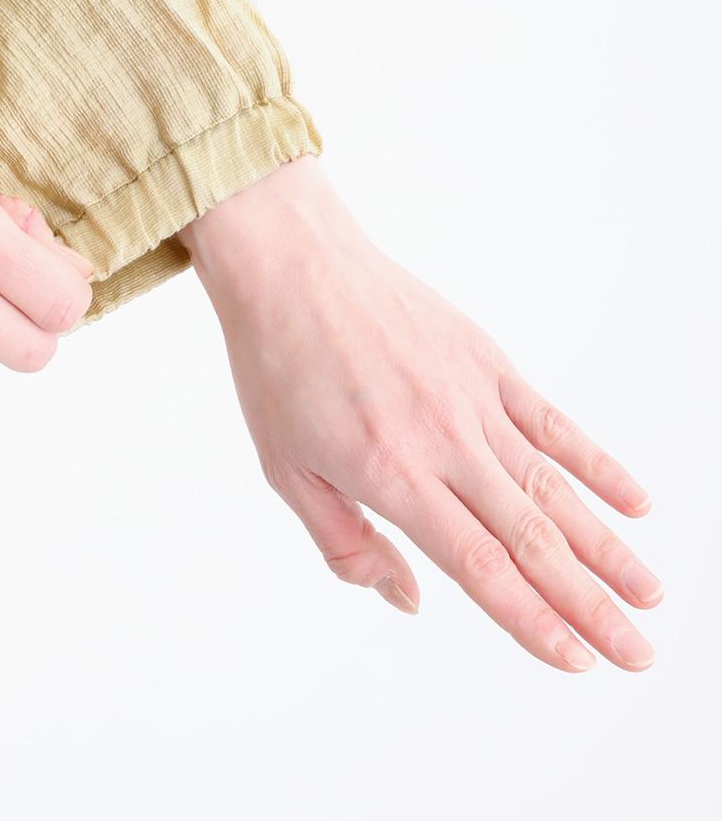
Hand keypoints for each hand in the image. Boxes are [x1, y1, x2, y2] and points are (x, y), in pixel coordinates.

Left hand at [179, 155, 662, 672]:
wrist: (292, 266)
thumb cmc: (279, 368)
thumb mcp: (285, 469)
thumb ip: (346, 543)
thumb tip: (410, 600)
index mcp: (389, 473)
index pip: (478, 563)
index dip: (532, 618)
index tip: (578, 661)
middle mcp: (442, 439)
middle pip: (531, 536)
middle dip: (589, 604)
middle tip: (638, 654)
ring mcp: (470, 396)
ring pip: (553, 485)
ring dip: (606, 546)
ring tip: (648, 595)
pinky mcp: (485, 360)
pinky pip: (552, 420)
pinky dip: (597, 463)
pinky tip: (636, 502)